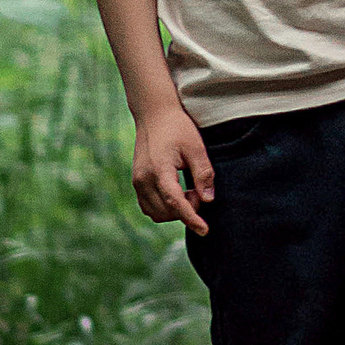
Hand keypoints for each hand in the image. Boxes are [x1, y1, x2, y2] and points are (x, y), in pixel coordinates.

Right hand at [133, 96, 214, 234]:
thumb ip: (203, 174)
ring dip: (175, 210)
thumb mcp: (196, 147)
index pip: (175, 202)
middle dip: (186, 210)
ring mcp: (137, 182)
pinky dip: (164, 207)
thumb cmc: (178, 127)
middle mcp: (143, 179)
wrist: (154, 114)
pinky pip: (148, 207)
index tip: (204, 230)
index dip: (191, 218)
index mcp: (159, 170)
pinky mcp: (137, 182)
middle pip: (166, 211)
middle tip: (199, 192)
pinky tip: (178, 192)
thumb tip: (208, 200)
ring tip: (189, 191)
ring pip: (156, 213)